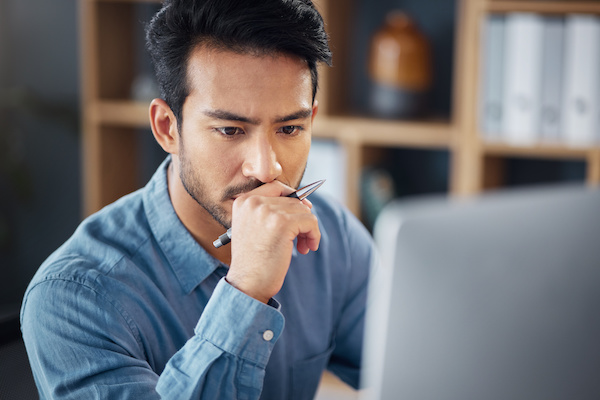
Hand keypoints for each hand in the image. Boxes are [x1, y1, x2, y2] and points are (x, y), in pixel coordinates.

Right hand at [225, 181, 320, 302]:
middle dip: (301, 220)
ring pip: (304, 211)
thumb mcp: (253, 228)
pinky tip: (307, 248)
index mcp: (244, 201)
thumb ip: (269, 211)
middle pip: (293, 200)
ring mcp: (268, 212)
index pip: (276, 187)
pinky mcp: (282, 224)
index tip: (300, 214)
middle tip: (300, 240)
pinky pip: (310, 222)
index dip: (292, 199)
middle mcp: (254, 202)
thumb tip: (304, 201)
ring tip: (302, 247)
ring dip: (308, 230)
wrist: (247, 284)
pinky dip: (314, 235)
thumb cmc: (253, 261)